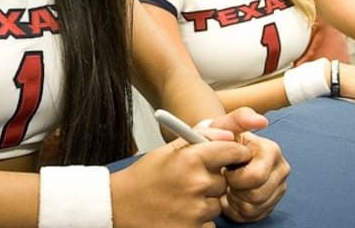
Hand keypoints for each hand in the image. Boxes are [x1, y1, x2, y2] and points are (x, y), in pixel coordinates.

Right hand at [111, 136, 251, 227]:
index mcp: (190, 158)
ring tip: (181, 200)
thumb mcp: (168, 150)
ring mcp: (196, 210)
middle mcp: (196, 183)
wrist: (119, 207)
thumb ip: (200, 138)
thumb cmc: (143, 177)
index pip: (232, 152)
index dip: (236, 154)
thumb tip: (230, 136)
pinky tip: (180, 214)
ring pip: (217, 204)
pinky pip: (210, 225)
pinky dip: (199, 222)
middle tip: (189, 183)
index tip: (235, 157)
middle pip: (224, 181)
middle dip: (212, 182)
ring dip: (205, 203)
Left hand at [218, 130, 287, 222]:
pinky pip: (255, 215)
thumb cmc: (221, 141)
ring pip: (255, 208)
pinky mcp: (273, 202)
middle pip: (256, 196)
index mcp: (272, 150)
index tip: (225, 169)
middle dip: (235, 191)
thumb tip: (262, 121)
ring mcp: (279, 187)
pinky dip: (239, 210)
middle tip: (225, 180)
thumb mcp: (224, 125)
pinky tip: (233, 195)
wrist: (220, 155)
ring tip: (228, 186)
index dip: (232, 178)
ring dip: (235, 201)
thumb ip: (239, 118)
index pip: (253, 177)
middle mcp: (281, 169)